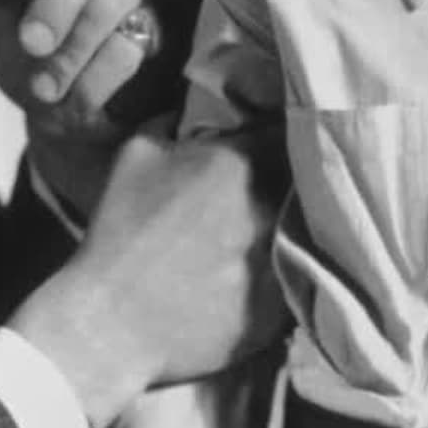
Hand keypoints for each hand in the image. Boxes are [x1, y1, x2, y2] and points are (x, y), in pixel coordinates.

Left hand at [0, 0, 184, 214]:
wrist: (67, 132)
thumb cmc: (33, 65)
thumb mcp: (4, 18)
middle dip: (57, 2)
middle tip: (31, 48)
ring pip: (117, 2)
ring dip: (74, 52)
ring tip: (49, 88)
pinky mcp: (169, 40)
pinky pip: (135, 48)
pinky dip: (98, 78)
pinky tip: (84, 97)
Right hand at [7, 116, 290, 427]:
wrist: (113, 322)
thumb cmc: (119, 234)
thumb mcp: (135, 155)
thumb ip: (171, 119)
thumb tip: (191, 106)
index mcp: (242, 161)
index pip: (289, 127)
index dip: (283, 132)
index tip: (273, 139)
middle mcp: (274, 205)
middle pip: (308, 179)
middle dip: (296, 177)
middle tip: (275, 184)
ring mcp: (285, 257)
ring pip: (314, 228)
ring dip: (299, 223)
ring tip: (273, 229)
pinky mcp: (286, 305)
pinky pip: (306, 275)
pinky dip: (294, 269)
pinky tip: (267, 272)